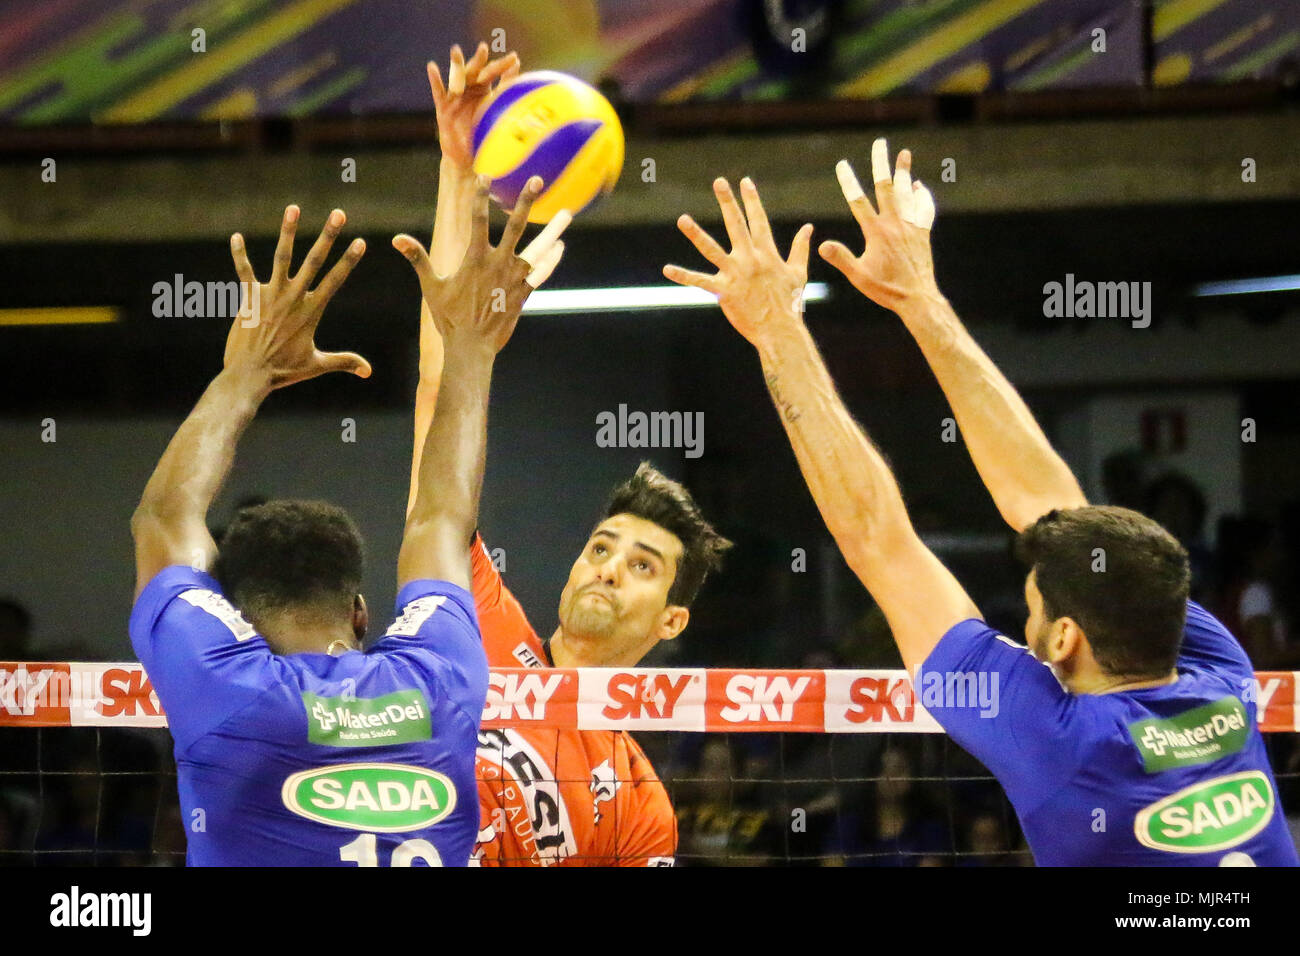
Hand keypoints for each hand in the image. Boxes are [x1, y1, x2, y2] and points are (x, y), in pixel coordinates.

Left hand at [225, 206, 370, 389]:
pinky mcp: (249, 298)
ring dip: (288, 231)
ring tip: (294, 208)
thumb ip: (344, 362)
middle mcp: (293, 298)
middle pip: (314, 260)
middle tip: (339, 213)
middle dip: (328, 235)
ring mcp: (270, 295)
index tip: (360, 241)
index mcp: (311, 311)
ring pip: (282, 256)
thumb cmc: (284, 371)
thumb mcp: (317, 365)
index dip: (349, 260)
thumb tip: (368, 372)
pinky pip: (244, 271)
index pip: (335, 280)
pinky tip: (236, 237)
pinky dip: (240, 254)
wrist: (250, 376)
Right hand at [393, 176, 567, 354]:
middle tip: (537, 180)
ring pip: (538, 249)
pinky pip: (542, 272)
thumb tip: (396, 239)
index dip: (480, 196)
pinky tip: (560, 247)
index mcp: (474, 259)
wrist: (472, 347)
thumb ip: (418, 259)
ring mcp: (514, 279)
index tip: (485, 176)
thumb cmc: (449, 317)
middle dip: (525, 201)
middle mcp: (498, 264)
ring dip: (553, 230)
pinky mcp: (523, 293)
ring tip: (567, 214)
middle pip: (515, 226)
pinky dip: (552, 259)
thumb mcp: (431, 286)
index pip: (477, 219)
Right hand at [429, 42, 519, 171]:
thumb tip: (521, 82)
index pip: (493, 73)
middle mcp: (468, 89)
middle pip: (474, 70)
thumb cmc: (483, 136)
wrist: (466, 157)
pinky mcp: (443, 107)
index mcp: (483, 89)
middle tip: (484, 48)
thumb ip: (505, 97)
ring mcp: (455, 96)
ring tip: (456, 51)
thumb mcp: (496, 117)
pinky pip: (439, 92)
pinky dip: (435, 79)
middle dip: (479, 59)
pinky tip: (432, 67)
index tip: (514, 58)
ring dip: (456, 64)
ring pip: (456, 77)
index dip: (503, 66)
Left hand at [663, 177, 812, 349]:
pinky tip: (667, 269)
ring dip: (696, 233)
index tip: (745, 182)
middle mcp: (750, 259)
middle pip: (737, 225)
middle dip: (728, 202)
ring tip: (682, 218)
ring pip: (712, 249)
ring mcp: (736, 274)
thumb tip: (809, 228)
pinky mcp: (724, 291)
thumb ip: (800, 248)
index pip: (758, 220)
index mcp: (767, 254)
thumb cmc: (790, 303)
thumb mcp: (798, 272)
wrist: (781, 330)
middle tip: (719, 182)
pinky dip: (683, 276)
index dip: (752, 200)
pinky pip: (699, 281)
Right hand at [818, 138, 939, 312]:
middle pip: (887, 187)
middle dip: (881, 163)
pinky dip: (921, 195)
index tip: (841, 165)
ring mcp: (911, 226)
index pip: (858, 201)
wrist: (918, 298)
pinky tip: (919, 186)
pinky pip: (923, 208)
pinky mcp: (922, 233)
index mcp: (877, 232)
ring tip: (904, 153)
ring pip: (907, 192)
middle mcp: (895, 224)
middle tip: (880, 144)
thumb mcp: (859, 276)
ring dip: (904, 172)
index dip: (849, 182)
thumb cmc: (886, 289)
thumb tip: (821, 244)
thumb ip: (841, 258)